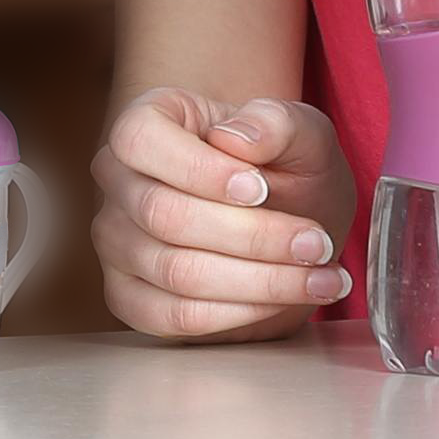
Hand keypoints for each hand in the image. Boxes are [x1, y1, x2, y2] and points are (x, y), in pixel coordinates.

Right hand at [93, 90, 360, 341]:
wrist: (289, 214)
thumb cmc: (285, 164)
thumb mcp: (302, 132)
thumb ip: (277, 123)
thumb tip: (237, 137)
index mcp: (146, 121)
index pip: (141, 139)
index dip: (200, 169)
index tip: (261, 188)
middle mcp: (119, 181)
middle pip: (165, 215)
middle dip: (253, 236)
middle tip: (316, 244)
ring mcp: (116, 243)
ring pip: (176, 272)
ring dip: (259, 281)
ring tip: (321, 278)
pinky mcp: (131, 297)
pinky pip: (175, 317)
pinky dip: (239, 313)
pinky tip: (285, 300)